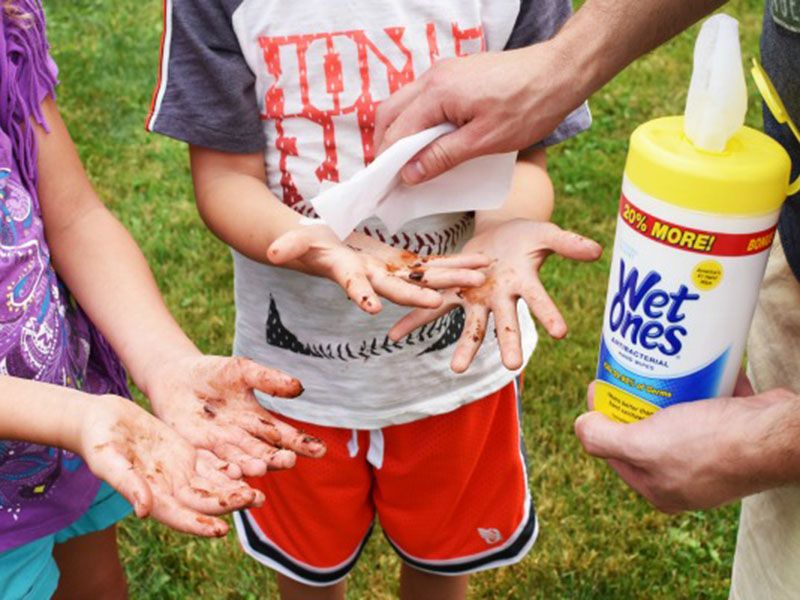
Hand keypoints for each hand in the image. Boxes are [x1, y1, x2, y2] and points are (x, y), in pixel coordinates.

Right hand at [80, 395, 262, 536]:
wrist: (100, 418)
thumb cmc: (96, 440)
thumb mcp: (107, 460)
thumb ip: (127, 484)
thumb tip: (144, 511)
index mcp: (149, 495)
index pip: (178, 515)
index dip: (199, 524)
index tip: (221, 530)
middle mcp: (168, 487)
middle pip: (203, 501)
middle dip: (229, 504)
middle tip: (255, 501)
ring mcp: (179, 471)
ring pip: (212, 484)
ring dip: (235, 489)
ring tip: (260, 491)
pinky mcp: (186, 453)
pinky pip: (212, 464)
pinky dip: (229, 467)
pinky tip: (249, 466)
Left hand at [146, 355, 325, 477]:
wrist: (175, 378)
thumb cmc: (213, 372)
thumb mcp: (242, 371)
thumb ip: (268, 379)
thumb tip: (299, 387)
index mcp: (259, 422)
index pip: (285, 436)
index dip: (302, 444)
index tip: (320, 450)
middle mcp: (244, 441)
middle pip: (265, 454)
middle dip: (277, 459)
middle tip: (290, 461)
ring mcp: (222, 450)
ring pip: (241, 463)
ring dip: (251, 468)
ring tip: (260, 469)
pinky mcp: (198, 454)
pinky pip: (212, 467)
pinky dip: (222, 473)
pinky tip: (231, 476)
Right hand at [268, 223, 490, 313]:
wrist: (321, 247)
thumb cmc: (306, 242)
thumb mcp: (297, 240)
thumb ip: (289, 245)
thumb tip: (272, 252)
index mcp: (349, 273)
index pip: (356, 286)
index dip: (363, 295)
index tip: (371, 307)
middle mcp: (374, 279)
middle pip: (399, 287)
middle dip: (421, 294)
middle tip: (442, 301)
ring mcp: (392, 273)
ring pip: (425, 278)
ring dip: (451, 278)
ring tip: (480, 275)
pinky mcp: (403, 264)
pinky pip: (434, 265)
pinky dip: (456, 264)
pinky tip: (481, 263)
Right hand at [375, 45, 576, 184]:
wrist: (559, 73)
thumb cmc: (528, 107)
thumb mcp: (484, 141)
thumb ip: (442, 157)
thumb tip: (409, 174)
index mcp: (437, 93)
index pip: (396, 131)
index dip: (388, 161)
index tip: (388, 186)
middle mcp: (434, 77)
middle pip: (390, 113)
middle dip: (386, 145)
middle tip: (392, 176)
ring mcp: (444, 73)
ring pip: (405, 105)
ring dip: (402, 133)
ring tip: (411, 163)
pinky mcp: (456, 75)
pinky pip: (424, 100)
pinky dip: (419, 122)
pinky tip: (431, 143)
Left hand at [389, 219, 601, 371]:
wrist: (502, 235)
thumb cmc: (527, 237)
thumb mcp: (546, 234)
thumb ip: (567, 243)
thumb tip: (598, 251)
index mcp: (523, 283)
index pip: (540, 300)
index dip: (550, 314)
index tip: (561, 333)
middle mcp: (500, 298)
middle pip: (506, 323)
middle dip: (508, 343)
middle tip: (512, 367)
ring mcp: (477, 298)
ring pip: (472, 325)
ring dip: (465, 347)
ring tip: (458, 370)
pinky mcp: (454, 291)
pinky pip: (432, 308)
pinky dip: (414, 320)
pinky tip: (395, 336)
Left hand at [575, 374, 799, 512]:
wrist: (776, 435)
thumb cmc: (710, 444)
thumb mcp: (643, 445)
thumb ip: (604, 439)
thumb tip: (580, 427)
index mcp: (660, 488)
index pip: (616, 451)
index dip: (602, 418)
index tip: (599, 384)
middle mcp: (686, 476)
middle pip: (646, 431)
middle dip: (635, 398)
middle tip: (626, 368)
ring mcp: (713, 454)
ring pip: (677, 413)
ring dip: (667, 387)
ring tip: (654, 360)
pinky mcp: (736, 430)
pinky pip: (710, 400)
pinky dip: (702, 380)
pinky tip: (690, 360)